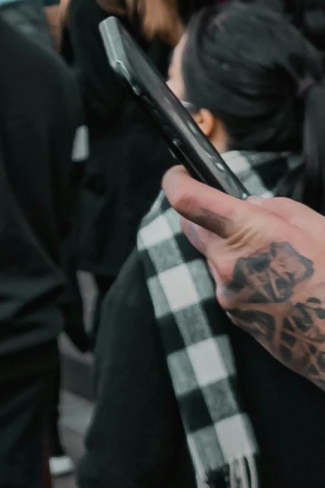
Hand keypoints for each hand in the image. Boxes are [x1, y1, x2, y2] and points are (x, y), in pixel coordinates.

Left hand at [164, 168, 324, 386]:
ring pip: (214, 256)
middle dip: (206, 216)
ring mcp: (227, 291)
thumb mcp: (317, 229)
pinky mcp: (233, 314)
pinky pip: (228, 281)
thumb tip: (249, 205)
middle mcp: (226, 262)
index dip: (177, 181)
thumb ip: (277, 208)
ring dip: (231, 249)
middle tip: (239, 217)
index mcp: (246, 233)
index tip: (181, 173)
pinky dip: (242, 274)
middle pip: (194, 227)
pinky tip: (277, 284)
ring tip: (275, 260)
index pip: (188, 201)